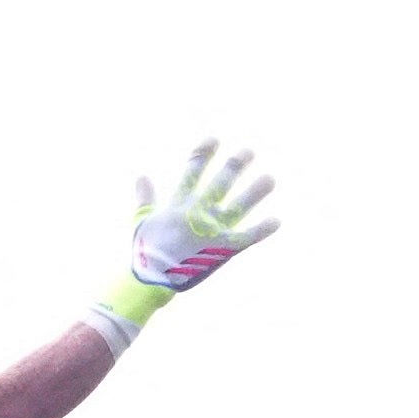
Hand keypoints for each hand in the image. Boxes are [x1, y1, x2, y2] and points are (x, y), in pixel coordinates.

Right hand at [90, 140, 279, 346]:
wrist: (154, 277)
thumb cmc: (145, 251)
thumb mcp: (142, 220)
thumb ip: (145, 197)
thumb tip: (141, 175)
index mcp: (179, 205)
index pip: (193, 172)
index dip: (204, 154)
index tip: (214, 140)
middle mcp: (199, 212)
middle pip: (221, 183)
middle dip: (236, 166)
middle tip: (249, 152)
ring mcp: (213, 229)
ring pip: (239, 206)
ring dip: (256, 192)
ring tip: (271, 179)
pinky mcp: (224, 248)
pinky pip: (247, 237)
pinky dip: (262, 229)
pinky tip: (276, 220)